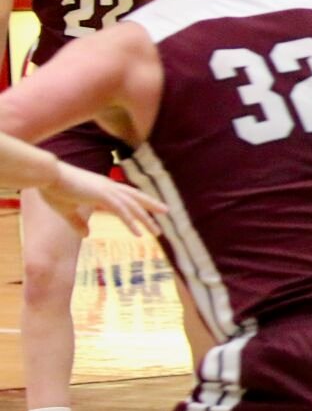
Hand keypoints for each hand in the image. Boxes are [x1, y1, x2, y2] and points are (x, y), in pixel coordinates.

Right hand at [42, 164, 164, 236]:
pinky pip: (122, 211)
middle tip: (166, 212)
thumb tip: (87, 235)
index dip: (139, 202)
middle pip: (135, 197)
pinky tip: (139, 233)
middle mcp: (108, 187)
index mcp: (102, 187)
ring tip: (157, 231)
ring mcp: (107, 190)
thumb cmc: (53, 189)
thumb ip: (78, 223)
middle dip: (151, 205)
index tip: (150, 208)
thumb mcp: (67, 210)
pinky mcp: (102, 195)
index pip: (126, 195)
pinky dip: (132, 222)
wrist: (45, 176)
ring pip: (133, 206)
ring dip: (146, 219)